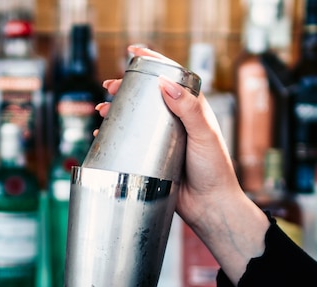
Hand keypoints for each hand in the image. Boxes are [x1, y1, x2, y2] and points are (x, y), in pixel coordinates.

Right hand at [96, 45, 268, 284]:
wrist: (209, 206)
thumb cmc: (214, 170)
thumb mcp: (204, 135)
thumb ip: (189, 108)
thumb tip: (166, 83)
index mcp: (191, 109)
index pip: (171, 77)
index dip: (152, 61)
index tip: (133, 51)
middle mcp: (175, 122)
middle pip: (147, 96)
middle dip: (126, 87)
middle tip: (109, 85)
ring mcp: (162, 141)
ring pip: (135, 118)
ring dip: (117, 111)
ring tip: (102, 110)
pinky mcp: (151, 159)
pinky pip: (130, 143)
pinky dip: (114, 136)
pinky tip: (102, 136)